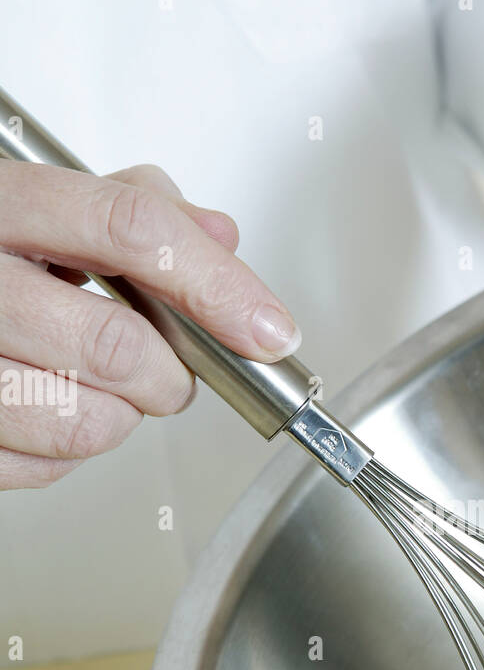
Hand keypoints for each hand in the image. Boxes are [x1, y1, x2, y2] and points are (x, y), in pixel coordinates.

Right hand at [0, 162, 299, 488]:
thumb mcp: (30, 201)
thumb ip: (125, 208)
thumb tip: (219, 234)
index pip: (130, 231)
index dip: (217, 286)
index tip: (268, 329)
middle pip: (118, 346)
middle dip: (172, 375)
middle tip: (171, 370)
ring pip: (86, 422)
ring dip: (123, 418)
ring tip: (104, 389)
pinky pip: (41, 468)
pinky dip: (69, 452)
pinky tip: (49, 408)